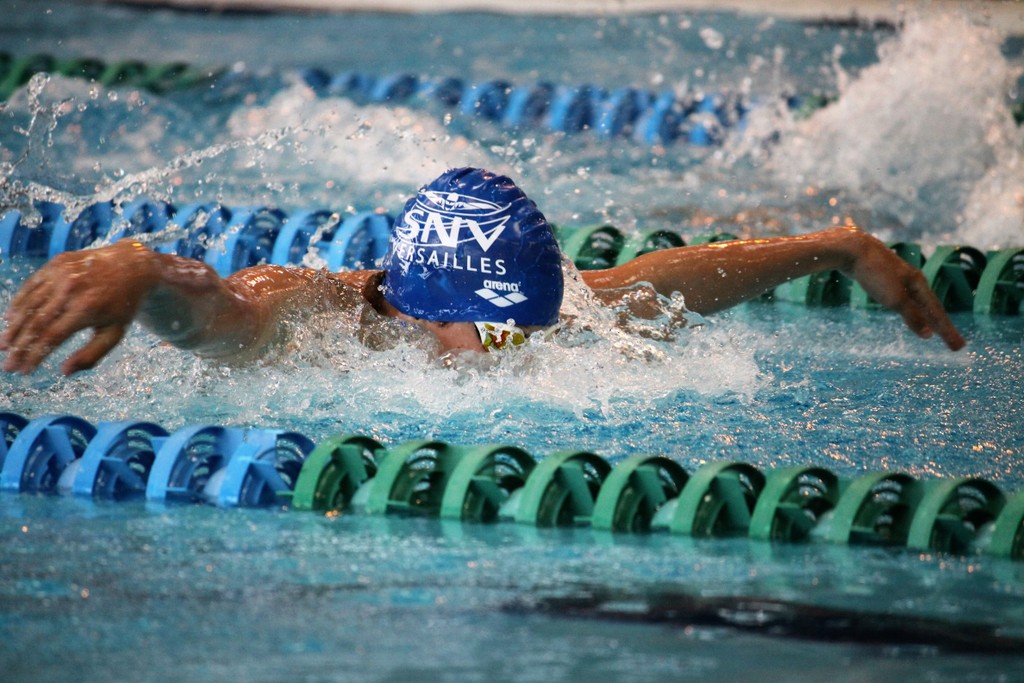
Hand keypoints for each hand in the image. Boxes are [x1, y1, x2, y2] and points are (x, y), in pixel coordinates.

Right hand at [1, 240, 156, 374]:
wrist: (133, 266)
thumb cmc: (123, 305)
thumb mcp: (115, 333)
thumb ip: (92, 355)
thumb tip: (63, 372)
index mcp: (87, 308)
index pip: (51, 337)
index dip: (34, 356)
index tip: (23, 371)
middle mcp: (71, 289)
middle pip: (36, 323)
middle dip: (19, 347)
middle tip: (8, 365)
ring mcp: (62, 274)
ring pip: (28, 304)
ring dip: (13, 328)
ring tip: (4, 346)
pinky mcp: (56, 264)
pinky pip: (31, 286)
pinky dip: (18, 304)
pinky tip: (10, 320)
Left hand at [840, 229, 965, 350]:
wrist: (851, 249)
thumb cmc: (874, 274)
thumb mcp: (894, 298)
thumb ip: (912, 316)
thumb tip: (929, 335)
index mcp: (919, 284)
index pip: (937, 313)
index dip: (948, 331)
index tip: (959, 347)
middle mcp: (913, 279)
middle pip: (931, 307)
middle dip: (942, 326)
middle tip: (955, 344)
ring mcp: (898, 276)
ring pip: (917, 300)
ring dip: (927, 316)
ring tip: (934, 327)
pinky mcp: (883, 276)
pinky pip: (903, 296)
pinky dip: (910, 307)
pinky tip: (905, 308)